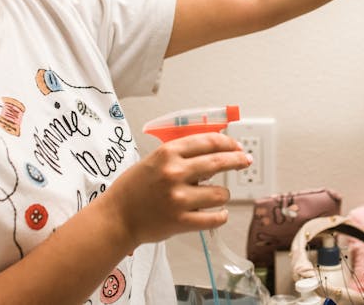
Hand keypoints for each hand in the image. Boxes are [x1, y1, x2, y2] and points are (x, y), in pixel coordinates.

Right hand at [100, 132, 251, 246]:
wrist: (116, 217)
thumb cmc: (134, 188)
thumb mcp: (154, 161)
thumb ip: (181, 156)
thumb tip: (213, 152)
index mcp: (167, 154)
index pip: (207, 142)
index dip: (227, 143)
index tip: (237, 146)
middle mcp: (174, 173)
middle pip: (218, 162)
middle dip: (237, 160)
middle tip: (246, 160)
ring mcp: (179, 198)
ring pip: (220, 193)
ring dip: (223, 194)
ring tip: (216, 196)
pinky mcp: (181, 221)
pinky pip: (214, 218)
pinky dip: (221, 215)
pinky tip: (219, 213)